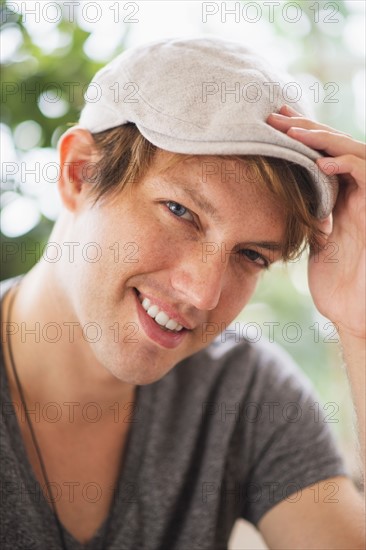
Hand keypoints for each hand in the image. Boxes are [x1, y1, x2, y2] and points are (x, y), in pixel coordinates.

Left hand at [267, 105, 365, 339]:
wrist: (354, 312)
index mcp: (339, 199)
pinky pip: (365, 177)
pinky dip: (345, 164)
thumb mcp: (314, 242)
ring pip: (354, 152)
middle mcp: (355, 195)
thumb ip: (308, 217)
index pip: (321, 156)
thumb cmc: (336, 283)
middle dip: (306, 128)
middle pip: (335, 147)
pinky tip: (319, 161)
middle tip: (274, 116)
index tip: (270, 124)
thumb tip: (283, 200)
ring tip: (292, 130)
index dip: (299, 137)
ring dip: (323, 138)